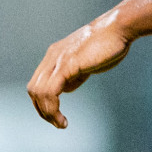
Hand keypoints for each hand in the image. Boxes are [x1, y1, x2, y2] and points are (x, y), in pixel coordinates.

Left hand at [27, 14, 132, 128]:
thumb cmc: (108, 44)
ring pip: (38, 92)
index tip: (56, 115)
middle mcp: (52, 56)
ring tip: (61, 124)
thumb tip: (66, 89)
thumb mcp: (87, 63)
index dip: (43, 103)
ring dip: (47, 113)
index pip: (38, 83)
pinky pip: (50, 92)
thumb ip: (75, 74)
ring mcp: (58, 60)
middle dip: (42, 110)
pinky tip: (64, 119)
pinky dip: (52, 109)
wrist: (118, 28)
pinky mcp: (67, 65)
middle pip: (33, 89)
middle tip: (57, 122)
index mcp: (55, 55)